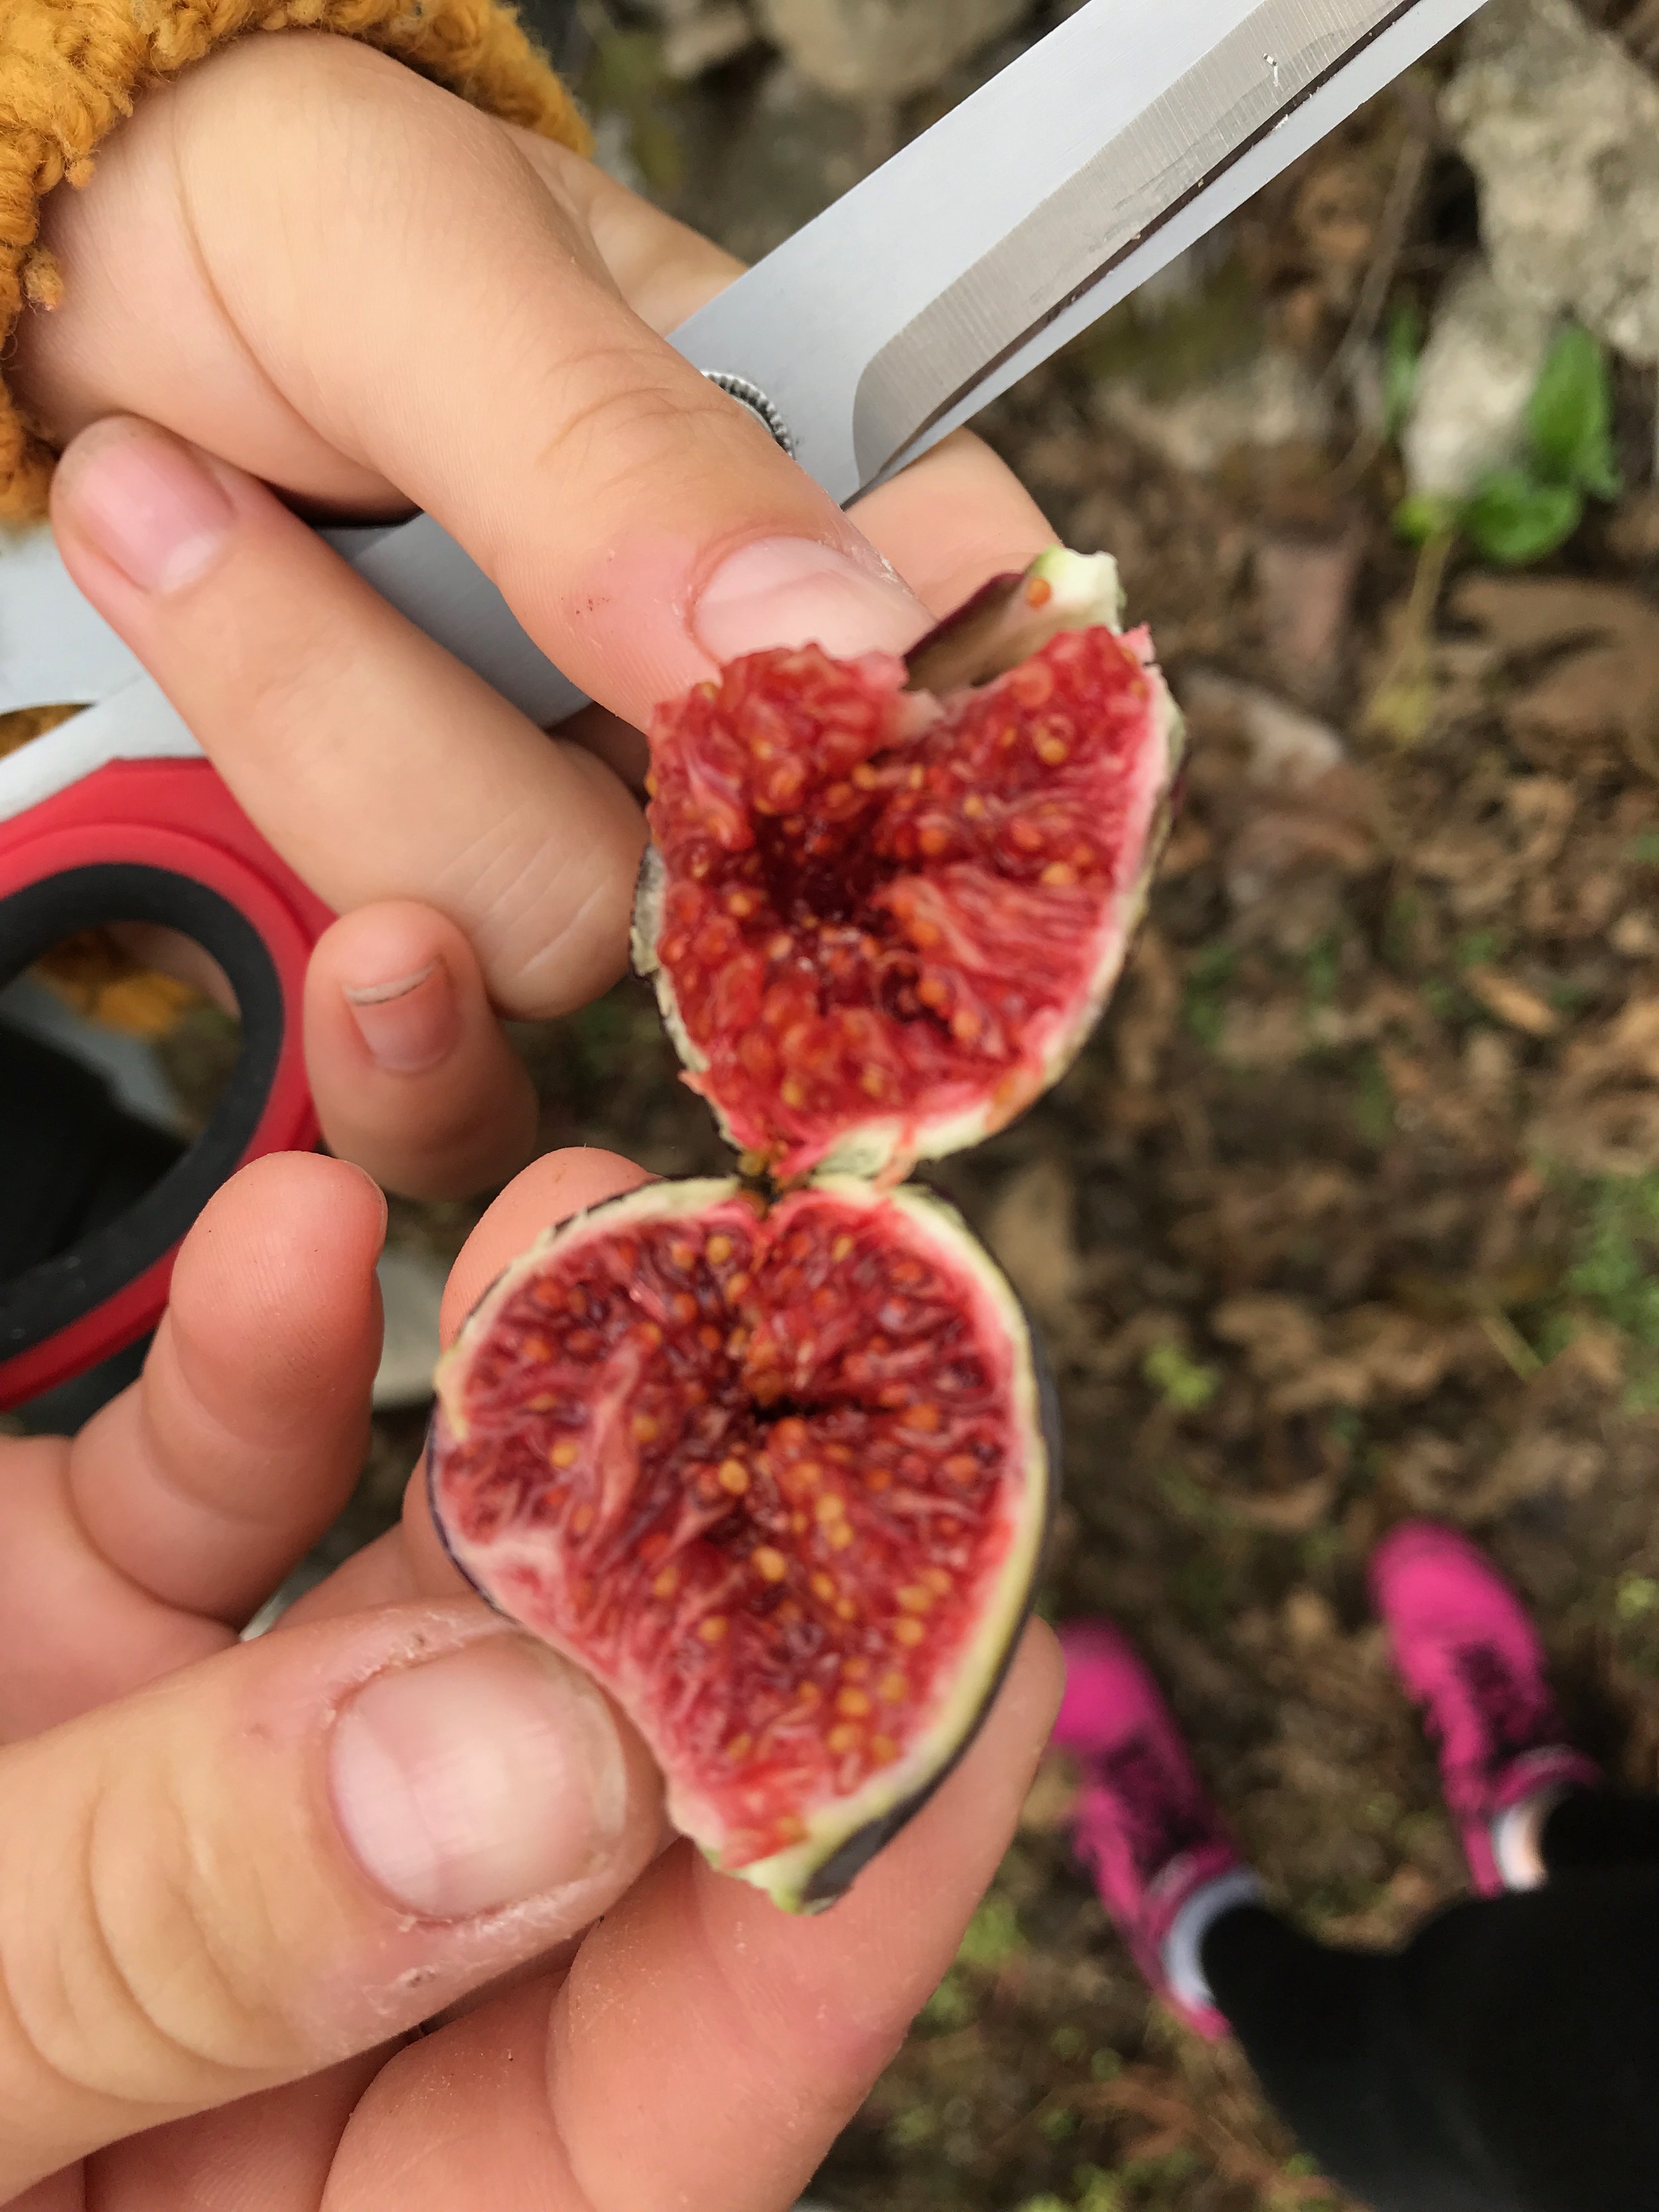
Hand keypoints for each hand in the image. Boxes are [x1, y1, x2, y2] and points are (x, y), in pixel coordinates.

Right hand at [0, 1145, 1061, 2208]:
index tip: (974, 1648)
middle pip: (576, 1787)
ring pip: (419, 1587)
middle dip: (692, 1545)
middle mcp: (287, 2000)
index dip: (842, 1883)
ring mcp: (183, 1793)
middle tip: (797, 1341)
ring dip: (512, 1386)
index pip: (666, 2096)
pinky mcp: (66, 1629)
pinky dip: (261, 1358)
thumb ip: (177, 1942)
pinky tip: (298, 1228)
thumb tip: (541, 1775)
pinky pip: (213, 1492)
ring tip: (578, 1211)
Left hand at [15, 31, 1055, 1197]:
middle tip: (218, 501)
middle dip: (448, 744)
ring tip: (168, 522)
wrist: (82, 293)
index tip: (702, 746)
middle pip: (738, 888)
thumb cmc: (279, 213)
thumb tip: (826, 646)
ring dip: (320, 769)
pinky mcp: (460, 935)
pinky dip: (326, 992)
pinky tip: (212, 785)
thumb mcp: (419, 259)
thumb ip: (615, 449)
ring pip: (546, 963)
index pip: (980, 691)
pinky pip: (447, 1086)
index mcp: (825, 514)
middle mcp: (740, 710)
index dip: (901, 774)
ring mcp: (599, 835)